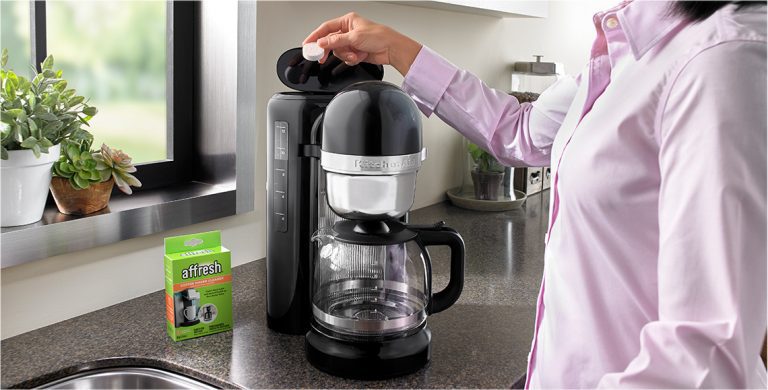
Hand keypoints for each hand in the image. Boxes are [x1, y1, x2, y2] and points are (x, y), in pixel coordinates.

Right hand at [303, 12, 422, 75]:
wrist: (391, 49)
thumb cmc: (379, 36)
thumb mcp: (354, 37)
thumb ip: (336, 41)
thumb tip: (322, 43)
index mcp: (348, 21)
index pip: (326, 28)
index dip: (315, 36)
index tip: (307, 44)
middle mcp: (348, 30)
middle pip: (330, 42)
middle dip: (330, 50)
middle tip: (322, 57)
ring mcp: (351, 42)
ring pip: (338, 51)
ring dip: (345, 55)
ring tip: (354, 55)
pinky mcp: (355, 52)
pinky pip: (346, 57)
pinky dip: (351, 59)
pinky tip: (359, 56)